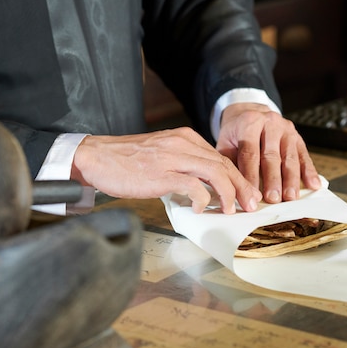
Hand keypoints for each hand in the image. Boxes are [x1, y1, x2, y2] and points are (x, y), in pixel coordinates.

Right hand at [71, 127, 261, 213]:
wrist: (96, 157)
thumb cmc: (124, 160)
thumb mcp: (159, 153)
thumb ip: (180, 163)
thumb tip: (199, 185)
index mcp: (183, 138)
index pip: (219, 157)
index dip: (236, 177)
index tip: (245, 193)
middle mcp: (181, 143)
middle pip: (223, 164)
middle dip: (241, 186)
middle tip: (250, 204)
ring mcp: (172, 157)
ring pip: (215, 172)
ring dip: (229, 193)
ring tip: (232, 210)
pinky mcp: (161, 173)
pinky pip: (193, 186)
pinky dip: (202, 199)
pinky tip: (200, 209)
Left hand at [216, 103, 320, 202]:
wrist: (250, 112)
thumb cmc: (236, 131)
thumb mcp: (225, 141)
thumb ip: (229, 161)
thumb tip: (233, 187)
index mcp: (249, 123)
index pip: (250, 153)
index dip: (250, 175)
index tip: (250, 193)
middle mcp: (270, 124)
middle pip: (271, 156)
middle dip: (273, 180)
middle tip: (273, 198)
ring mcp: (286, 129)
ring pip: (290, 157)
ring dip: (291, 179)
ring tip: (290, 197)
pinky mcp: (298, 137)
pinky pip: (304, 155)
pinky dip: (309, 172)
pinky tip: (312, 185)